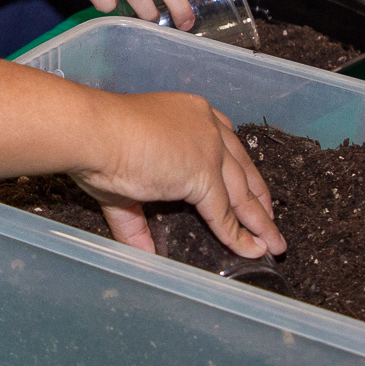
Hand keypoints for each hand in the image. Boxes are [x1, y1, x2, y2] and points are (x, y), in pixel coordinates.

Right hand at [76, 92, 283, 258]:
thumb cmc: (98, 143)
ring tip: (272, 244)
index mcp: (189, 113)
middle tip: (269, 219)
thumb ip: (137, 219)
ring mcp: (207, 149)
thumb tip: (143, 252)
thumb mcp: (124, 181)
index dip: (240, 168)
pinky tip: (250, 249)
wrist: (91, 132)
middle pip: (242, 165)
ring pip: (241, 191)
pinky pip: (224, 211)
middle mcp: (205, 125)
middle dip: (258, 196)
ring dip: (259, 221)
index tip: (250, 187)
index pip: (226, 142)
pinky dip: (237, 234)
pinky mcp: (203, 173)